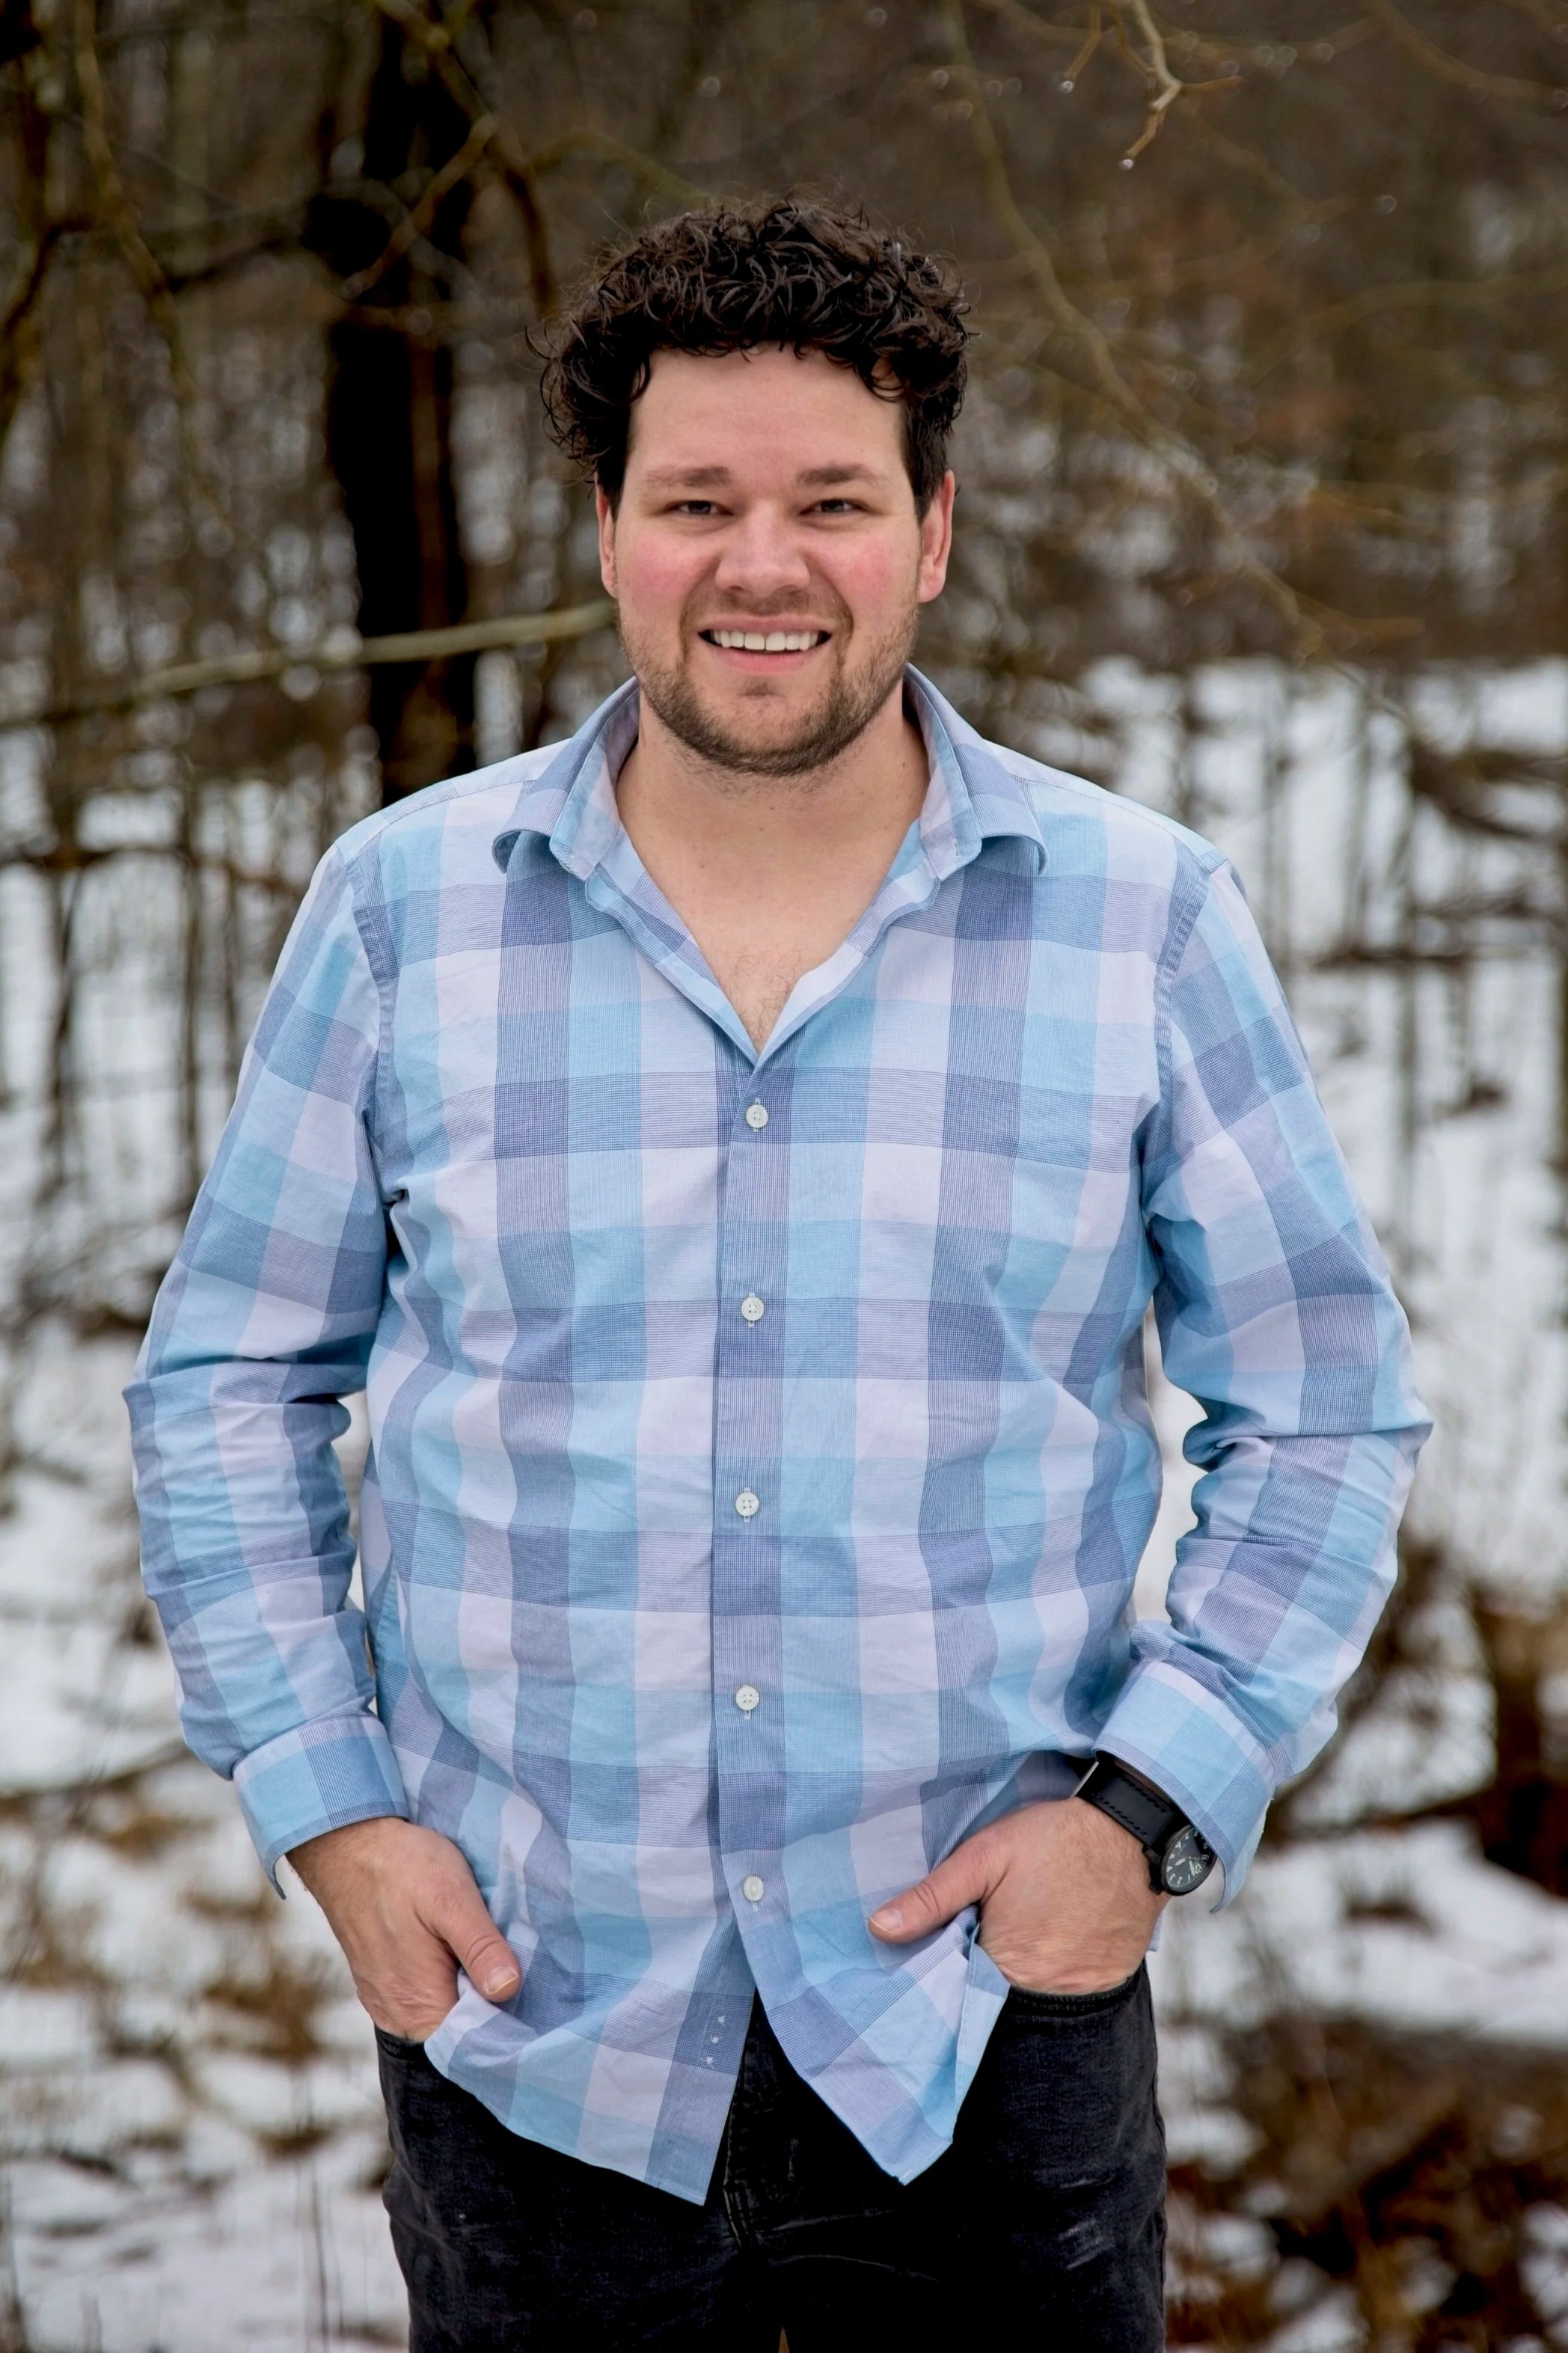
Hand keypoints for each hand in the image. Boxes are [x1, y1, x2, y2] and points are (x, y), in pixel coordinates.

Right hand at [288, 1817, 520, 2040]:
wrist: (348, 1847)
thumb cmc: (403, 1868)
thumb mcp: (452, 1899)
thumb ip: (480, 1948)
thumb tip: (509, 1990)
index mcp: (420, 2012)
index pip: (479, 2040)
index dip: (509, 2015)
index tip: (530, 1982)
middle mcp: (400, 2019)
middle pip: (463, 2025)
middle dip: (490, 1995)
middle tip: (508, 1952)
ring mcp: (388, 2003)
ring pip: (445, 2007)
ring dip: (467, 1981)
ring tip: (479, 1943)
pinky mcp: (383, 1984)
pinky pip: (425, 1993)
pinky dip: (445, 1973)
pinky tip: (452, 1942)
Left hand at [868, 1797, 1164, 1994]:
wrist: (1132, 1832)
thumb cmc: (1052, 1840)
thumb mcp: (984, 1855)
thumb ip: (932, 1896)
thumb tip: (878, 1928)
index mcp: (1003, 1965)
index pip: (959, 1993)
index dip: (950, 1974)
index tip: (944, 1954)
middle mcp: (1043, 1992)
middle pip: (997, 1997)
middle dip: (984, 1975)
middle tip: (989, 1935)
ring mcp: (1082, 1991)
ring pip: (1035, 1997)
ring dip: (1023, 1976)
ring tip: (1026, 1934)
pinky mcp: (1111, 1981)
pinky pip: (1074, 1990)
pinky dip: (1061, 1972)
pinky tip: (1057, 1938)